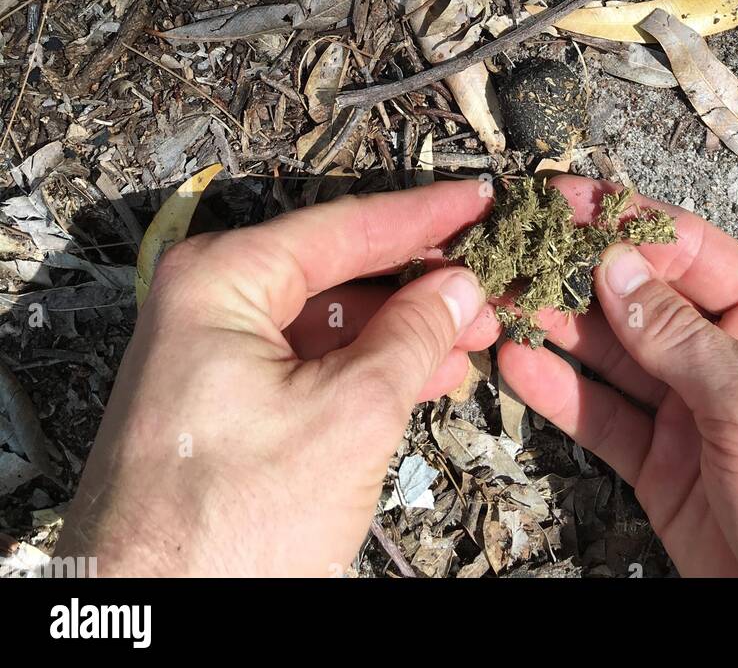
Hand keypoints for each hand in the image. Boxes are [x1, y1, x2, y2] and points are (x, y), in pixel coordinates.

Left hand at [58, 180, 497, 575]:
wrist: (157, 628)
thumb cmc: (220, 533)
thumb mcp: (347, 419)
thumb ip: (411, 339)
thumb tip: (456, 289)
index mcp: (218, 281)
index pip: (344, 226)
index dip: (423, 216)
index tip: (478, 202)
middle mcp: (204, 305)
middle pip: (337, 270)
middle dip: (419, 281)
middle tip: (490, 279)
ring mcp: (207, 357)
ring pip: (326, 320)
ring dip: (402, 328)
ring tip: (472, 333)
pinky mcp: (217, 407)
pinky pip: (305, 364)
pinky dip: (365, 367)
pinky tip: (423, 375)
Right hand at [501, 176, 737, 578]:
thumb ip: (684, 339)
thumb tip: (618, 268)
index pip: (691, 253)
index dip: (625, 223)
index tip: (567, 201)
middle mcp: (731, 359)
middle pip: (641, 297)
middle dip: (577, 271)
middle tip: (516, 247)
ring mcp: (691, 411)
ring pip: (611, 352)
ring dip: (555, 324)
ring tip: (499, 298)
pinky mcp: (660, 464)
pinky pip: (600, 413)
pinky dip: (557, 388)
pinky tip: (518, 361)